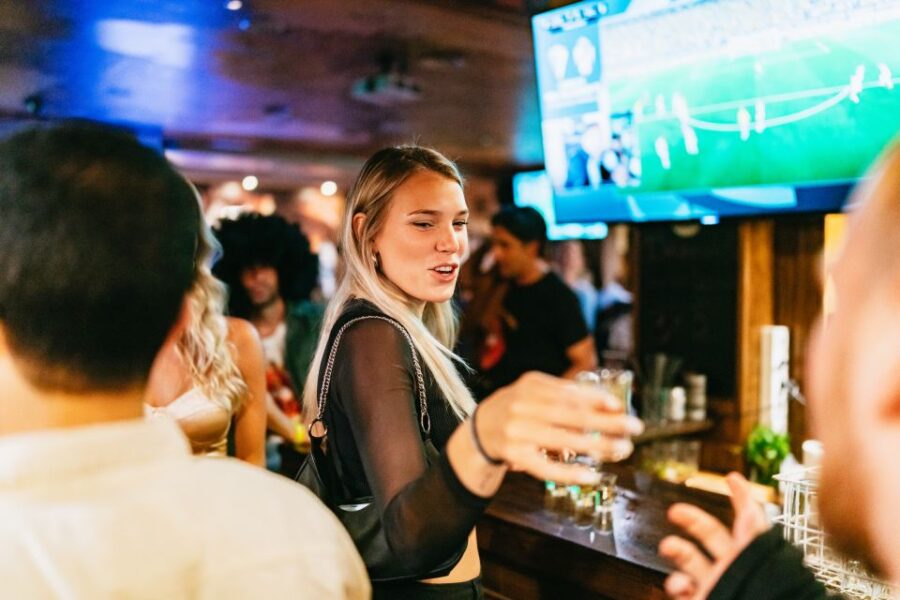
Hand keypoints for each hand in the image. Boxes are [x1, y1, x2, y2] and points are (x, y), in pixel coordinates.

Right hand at [475, 371, 643, 485]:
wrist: (480, 429)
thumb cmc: (519, 408)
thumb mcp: (535, 391)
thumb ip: (566, 394)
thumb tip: (608, 402)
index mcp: (531, 385)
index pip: (569, 392)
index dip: (596, 399)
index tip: (618, 406)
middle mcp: (522, 406)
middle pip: (571, 415)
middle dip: (606, 422)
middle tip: (635, 427)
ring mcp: (517, 432)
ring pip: (563, 440)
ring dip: (597, 446)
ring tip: (623, 449)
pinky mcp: (514, 456)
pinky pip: (546, 467)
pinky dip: (570, 472)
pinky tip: (591, 476)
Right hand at [658, 473, 769, 598]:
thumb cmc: (763, 589)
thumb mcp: (757, 555)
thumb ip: (752, 528)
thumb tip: (748, 497)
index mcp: (750, 552)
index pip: (748, 519)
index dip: (741, 497)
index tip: (732, 478)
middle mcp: (733, 565)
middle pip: (710, 534)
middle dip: (691, 519)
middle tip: (675, 511)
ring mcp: (717, 584)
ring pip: (690, 560)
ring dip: (677, 550)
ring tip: (669, 548)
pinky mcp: (704, 599)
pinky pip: (683, 588)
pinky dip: (676, 586)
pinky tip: (679, 587)